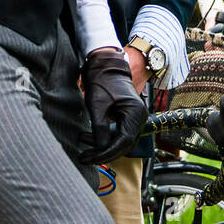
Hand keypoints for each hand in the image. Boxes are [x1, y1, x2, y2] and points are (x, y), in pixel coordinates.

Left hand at [81, 48, 146, 162]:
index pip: (123, 142)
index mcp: (135, 113)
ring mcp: (136, 118)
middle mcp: (139, 117)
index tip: (90, 157)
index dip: (106, 153)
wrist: (106, 66)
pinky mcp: (129, 117)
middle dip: (103, 152)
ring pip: (122, 142)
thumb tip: (100, 149)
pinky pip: (119, 134)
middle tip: (84, 157)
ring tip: (84, 144)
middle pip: (124, 145)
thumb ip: (99, 129)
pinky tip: (91, 139)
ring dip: (103, 146)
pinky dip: (106, 139)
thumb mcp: (97, 106)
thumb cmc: (102, 81)